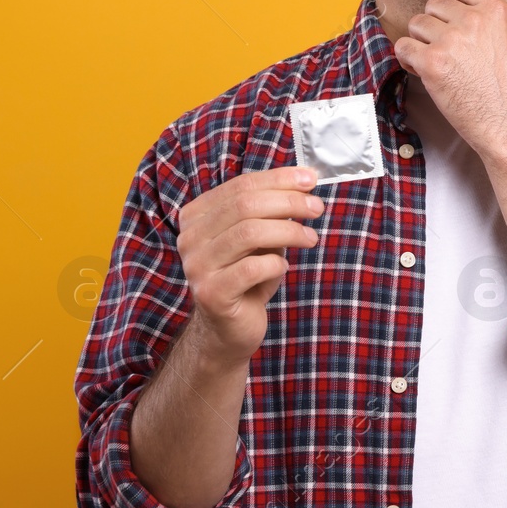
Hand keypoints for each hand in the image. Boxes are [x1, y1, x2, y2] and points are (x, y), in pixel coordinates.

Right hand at [174, 166, 323, 365]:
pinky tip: (284, 267)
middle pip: (245, 205)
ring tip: (311, 238)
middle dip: (288, 202)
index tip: (311, 179)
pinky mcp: (211, 293)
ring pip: (248, 232)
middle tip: (317, 208)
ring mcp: (196, 266)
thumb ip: (272, 209)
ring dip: (289, 231)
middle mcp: (189, 238)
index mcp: (197, 216)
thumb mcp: (260, 236)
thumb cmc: (248, 276)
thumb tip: (306, 180)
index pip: (240, 185)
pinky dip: (276, 263)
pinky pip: (252, 268)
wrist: (229, 328)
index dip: (279, 179)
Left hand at [394, 0, 506, 161]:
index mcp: (495, 9)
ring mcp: (451, 40)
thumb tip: (456, 2)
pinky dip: (408, 59)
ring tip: (438, 62)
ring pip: (416, 24)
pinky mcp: (432, 63)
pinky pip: (404, 47)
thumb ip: (487, 15)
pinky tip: (424, 71)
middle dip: (434, 24)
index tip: (443, 8)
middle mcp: (473, 19)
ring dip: (421, 42)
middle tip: (445, 48)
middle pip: (433, 4)